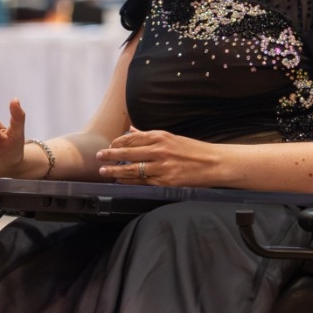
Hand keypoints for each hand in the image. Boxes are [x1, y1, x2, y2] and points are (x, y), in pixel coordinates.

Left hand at [96, 128, 224, 186]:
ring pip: (132, 169)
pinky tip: (121, 182)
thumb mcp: (171, 138)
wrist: (214, 164)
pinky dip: (130, 182)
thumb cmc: (193, 151)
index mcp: (161, 137)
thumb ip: (149, 136)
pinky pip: (143, 182)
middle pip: (128, 152)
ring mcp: (162, 167)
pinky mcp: (166, 181)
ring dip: (116, 171)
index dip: (117, 142)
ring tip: (104, 172)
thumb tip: (131, 131)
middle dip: (111, 155)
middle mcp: (160, 150)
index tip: (109, 145)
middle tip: (99, 157)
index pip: (132, 138)